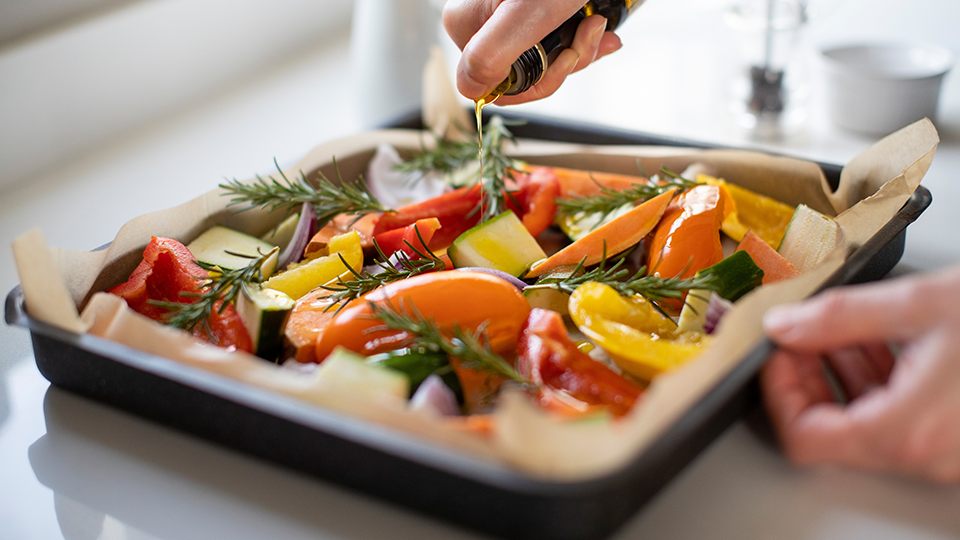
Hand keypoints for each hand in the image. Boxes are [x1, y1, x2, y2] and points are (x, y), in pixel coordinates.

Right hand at [442, 0, 622, 103]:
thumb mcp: (528, 14)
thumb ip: (490, 55)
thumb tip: (469, 91)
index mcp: (465, 24)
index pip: (492, 84)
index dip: (535, 84)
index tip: (564, 61)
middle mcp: (481, 21)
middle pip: (521, 73)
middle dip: (564, 63)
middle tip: (587, 34)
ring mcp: (505, 16)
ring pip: (540, 59)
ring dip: (579, 49)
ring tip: (596, 23)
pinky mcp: (529, 11)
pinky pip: (552, 41)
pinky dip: (580, 37)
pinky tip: (596, 24)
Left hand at [761, 266, 959, 482]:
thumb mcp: (922, 305)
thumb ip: (841, 318)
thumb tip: (787, 324)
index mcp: (910, 432)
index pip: (805, 437)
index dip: (778, 391)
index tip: (776, 352)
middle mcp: (931, 456)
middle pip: (833, 432)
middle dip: (808, 377)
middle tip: (801, 335)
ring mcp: (952, 452)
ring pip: (870, 425)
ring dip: (844, 375)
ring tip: (839, 331)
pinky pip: (907, 419)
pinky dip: (883, 382)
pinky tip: (883, 341)